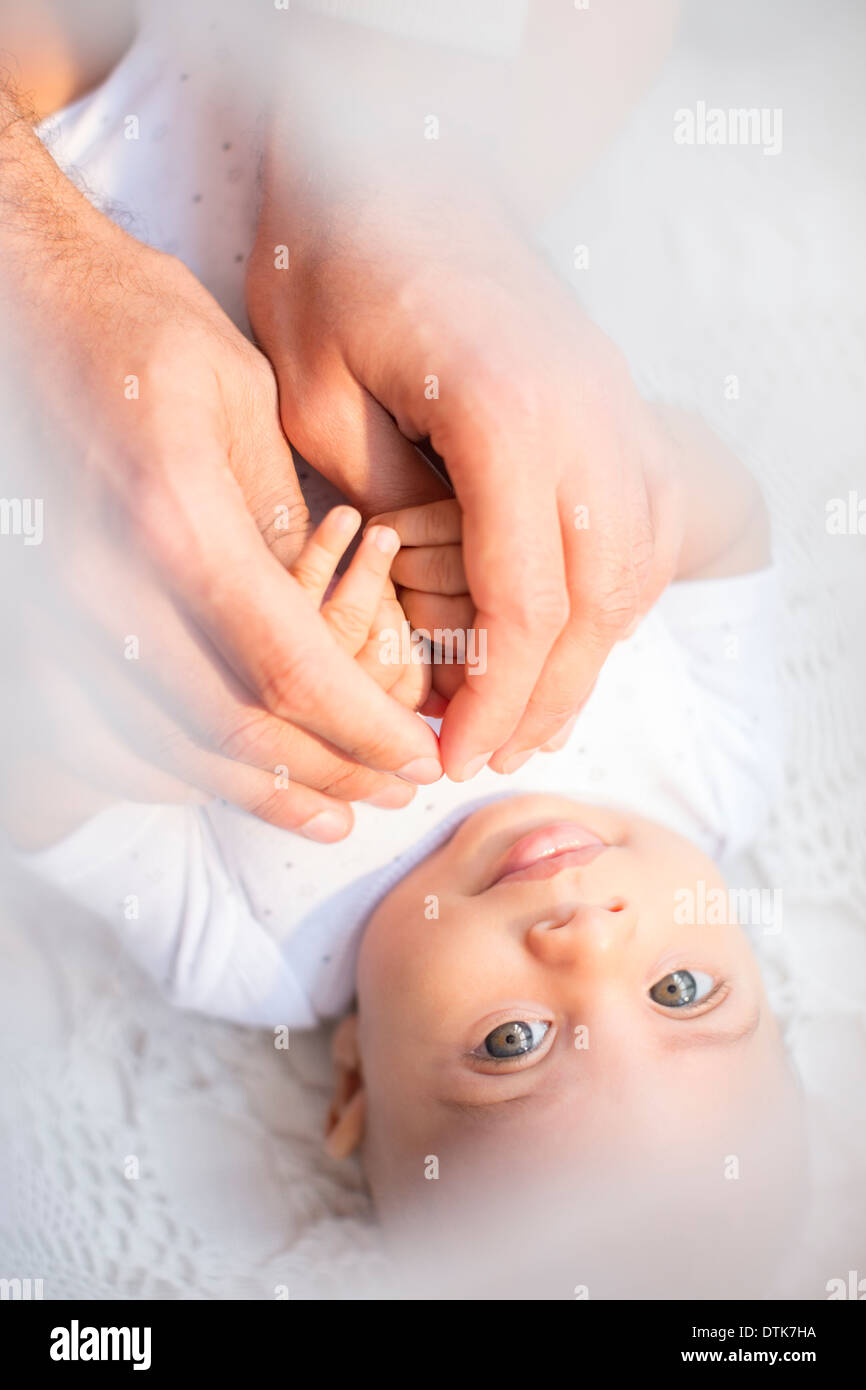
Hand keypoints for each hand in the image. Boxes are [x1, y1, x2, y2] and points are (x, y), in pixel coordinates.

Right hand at [1, 103, 441, 842]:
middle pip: (231, 726)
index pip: (288, 667)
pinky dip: (176, 776)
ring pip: (165, 748)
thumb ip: (286, 522)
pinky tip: (233, 786)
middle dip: (329, 771)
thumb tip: (330, 621)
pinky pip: (103, 734)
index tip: (419, 754)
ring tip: (337, 812)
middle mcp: (107, 583)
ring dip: (260, 791)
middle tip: (396, 791)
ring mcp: (59, 610)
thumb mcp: (245, 399)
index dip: (363, 728)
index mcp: (175, 521)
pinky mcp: (39, 622)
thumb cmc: (137, 327)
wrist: (21, 302)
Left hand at [247, 179, 683, 779]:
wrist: (406, 158)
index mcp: (509, 421)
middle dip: (548, 699)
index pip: (525, 607)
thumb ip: (375, 510)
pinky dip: (618, 593)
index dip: (493, 702)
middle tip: (494, 755)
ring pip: (637, 569)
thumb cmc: (336, 261)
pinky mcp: (617, 402)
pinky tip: (574, 628)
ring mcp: (615, 407)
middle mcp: (587, 421)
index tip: (455, 756)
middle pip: (599, 606)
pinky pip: (647, 522)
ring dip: (591, 654)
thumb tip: (412, 602)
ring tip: (535, 714)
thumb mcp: (310, 393)